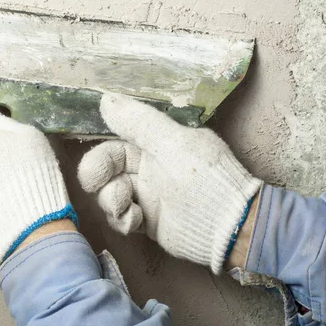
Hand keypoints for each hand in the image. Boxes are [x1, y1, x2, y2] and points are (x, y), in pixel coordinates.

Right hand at [78, 94, 260, 273]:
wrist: (229, 227)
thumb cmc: (205, 179)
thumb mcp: (173, 143)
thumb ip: (139, 122)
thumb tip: (105, 99)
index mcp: (155, 145)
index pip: (115, 144)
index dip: (100, 154)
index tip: (96, 167)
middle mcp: (146, 169)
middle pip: (106, 169)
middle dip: (97, 177)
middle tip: (97, 185)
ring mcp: (145, 195)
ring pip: (108, 194)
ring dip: (111, 200)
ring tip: (129, 207)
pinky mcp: (145, 221)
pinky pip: (120, 218)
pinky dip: (122, 219)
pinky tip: (136, 221)